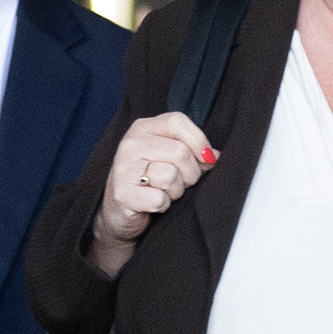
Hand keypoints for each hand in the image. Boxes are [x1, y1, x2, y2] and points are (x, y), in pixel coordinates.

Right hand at [89, 110, 217, 275]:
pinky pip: (160, 199)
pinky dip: (163, 205)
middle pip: (180, 152)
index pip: (177, 121)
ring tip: (164, 192)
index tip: (205, 158)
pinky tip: (154, 203)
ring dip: (176, 191)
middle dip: (191, 173)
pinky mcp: (123, 194)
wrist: (119, 212)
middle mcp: (130, 144)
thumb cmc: (149, 182)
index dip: (199, 140)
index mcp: (143, 129)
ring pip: (171, 176)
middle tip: (181, 181)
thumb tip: (214, 156)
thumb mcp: (167, 157)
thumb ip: (190, 150)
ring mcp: (124, 169)